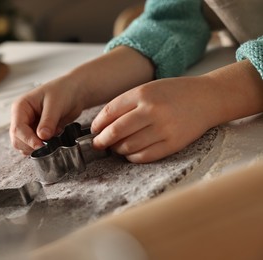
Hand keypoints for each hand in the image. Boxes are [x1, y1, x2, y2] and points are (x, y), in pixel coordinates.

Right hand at [10, 76, 84, 154]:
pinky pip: (35, 146)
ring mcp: (29, 126)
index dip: (28, 139)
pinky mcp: (37, 133)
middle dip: (31, 145)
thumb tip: (42, 136)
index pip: (17, 128)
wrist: (75, 92)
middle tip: (48, 145)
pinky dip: (43, 148)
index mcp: (21, 107)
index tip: (41, 145)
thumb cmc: (63, 91)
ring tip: (52, 139)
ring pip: (24, 145)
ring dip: (37, 147)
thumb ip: (48, 121)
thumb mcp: (55, 104)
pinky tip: (53, 139)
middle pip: (17, 139)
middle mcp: (22, 117)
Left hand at [91, 76, 218, 162]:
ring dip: (117, 150)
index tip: (94, 130)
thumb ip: (126, 104)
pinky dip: (132, 157)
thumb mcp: (148, 89)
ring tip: (116, 148)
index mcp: (143, 93)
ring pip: (128, 146)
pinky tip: (130, 153)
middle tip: (98, 144)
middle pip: (115, 131)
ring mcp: (163, 128)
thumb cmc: (174, 93)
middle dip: (101, 141)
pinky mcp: (173, 144)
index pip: (109, 112)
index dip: (97, 124)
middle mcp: (152, 110)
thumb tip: (103, 125)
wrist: (207, 98)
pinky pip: (144, 156)